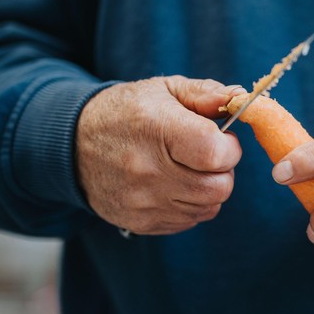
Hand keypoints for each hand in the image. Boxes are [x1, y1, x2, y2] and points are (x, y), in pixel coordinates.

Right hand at [75, 76, 243, 234]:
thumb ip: (206, 93)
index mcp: (156, 129)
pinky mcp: (139, 222)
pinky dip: (191, 205)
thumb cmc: (127, 112)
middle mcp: (147, 169)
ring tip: (189, 168)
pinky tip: (174, 185)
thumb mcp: (164, 90)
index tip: (221, 138)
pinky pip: (188, 221)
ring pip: (208, 207)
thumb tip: (240, 98)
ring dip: (209, 189)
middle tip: (207, 156)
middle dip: (223, 170)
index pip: (216, 153)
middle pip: (218, 187)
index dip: (229, 147)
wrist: (73, 145)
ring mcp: (142, 201)